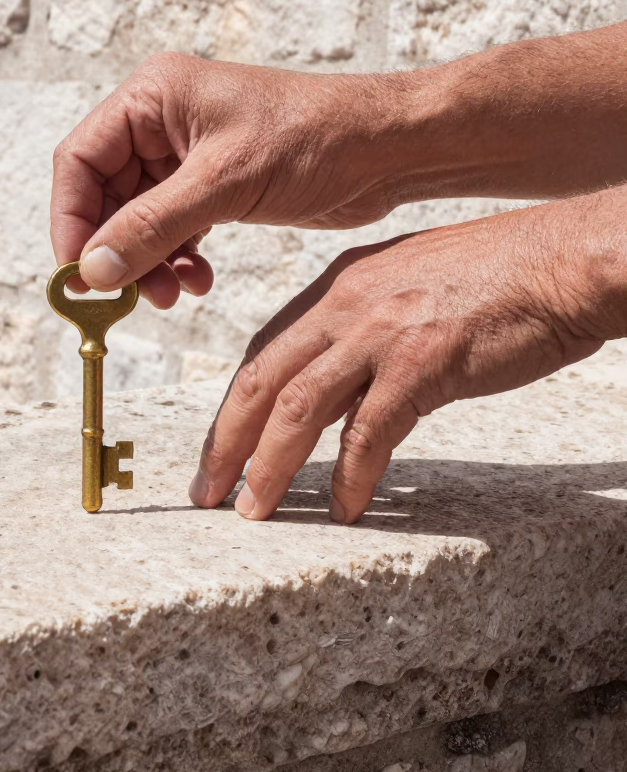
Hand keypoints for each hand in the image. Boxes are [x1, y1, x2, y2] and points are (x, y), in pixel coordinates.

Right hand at [50, 52, 410, 306]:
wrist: (386, 150)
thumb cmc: (315, 137)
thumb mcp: (224, 184)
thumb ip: (151, 227)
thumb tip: (93, 270)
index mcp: (153, 97)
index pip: (80, 162)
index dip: (71, 221)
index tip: (79, 275)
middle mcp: (161, 122)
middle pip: (104, 197)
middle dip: (117, 251)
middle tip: (130, 298)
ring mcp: (184, 156)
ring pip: (137, 221)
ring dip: (149, 263)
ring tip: (173, 295)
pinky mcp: (210, 186)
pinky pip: (171, 230)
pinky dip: (177, 260)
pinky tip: (198, 280)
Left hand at [188, 188, 626, 521]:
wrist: (565, 262)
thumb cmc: (496, 280)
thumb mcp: (406, 289)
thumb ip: (360, 332)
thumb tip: (332, 391)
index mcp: (336, 286)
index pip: (262, 354)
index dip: (232, 408)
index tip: (217, 450)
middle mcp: (346, 305)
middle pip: (261, 382)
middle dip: (225, 443)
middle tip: (206, 494)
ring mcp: (382, 332)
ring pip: (299, 408)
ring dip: (270, 466)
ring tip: (255, 510)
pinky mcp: (424, 363)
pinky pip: (370, 432)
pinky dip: (352, 476)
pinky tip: (347, 509)